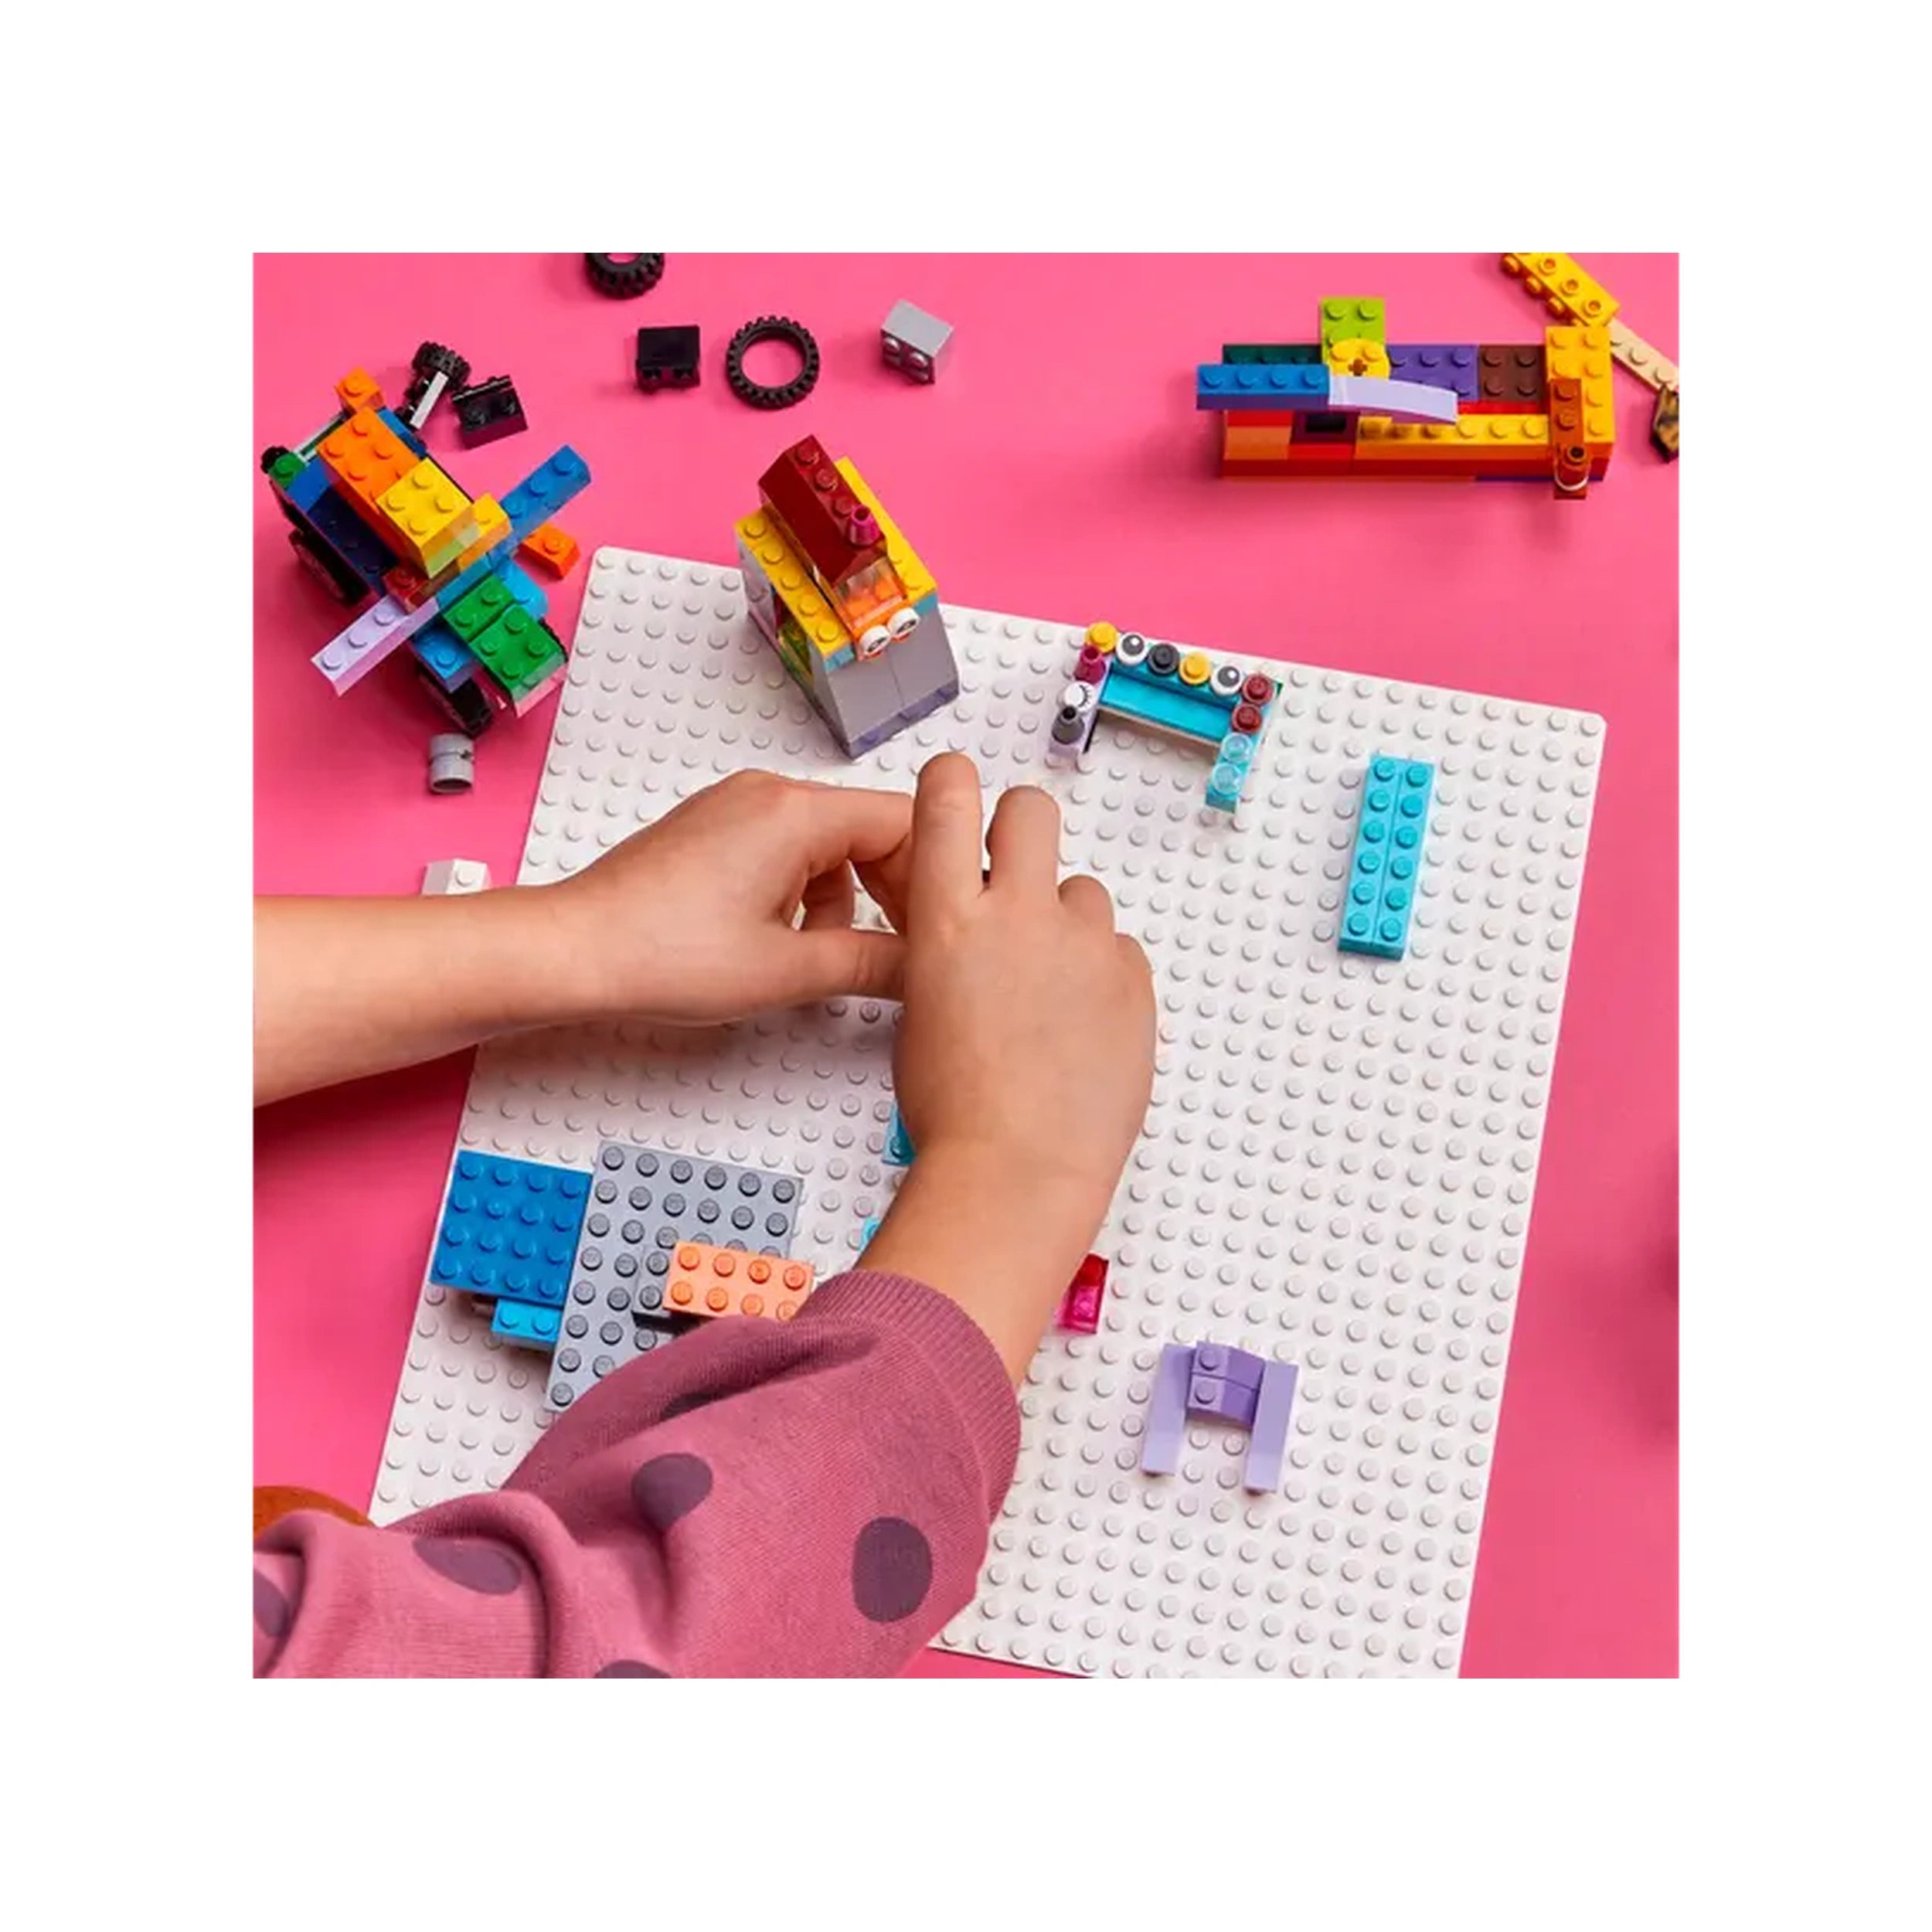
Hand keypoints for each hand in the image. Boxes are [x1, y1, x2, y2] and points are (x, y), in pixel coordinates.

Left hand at [544, 771, 914, 1023]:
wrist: (573, 951)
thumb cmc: (658, 951)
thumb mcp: (786, 972)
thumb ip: (870, 965)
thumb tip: (919, 969)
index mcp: (794, 812)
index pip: (907, 822)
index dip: (933, 879)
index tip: (935, 927)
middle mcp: (767, 794)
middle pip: (870, 828)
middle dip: (892, 889)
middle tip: (900, 946)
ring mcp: (736, 808)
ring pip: (829, 843)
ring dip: (845, 897)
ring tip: (824, 955)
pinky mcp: (713, 830)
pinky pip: (786, 848)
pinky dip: (803, 891)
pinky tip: (782, 941)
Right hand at [865, 755, 1154, 1377]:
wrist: (1017, 1171)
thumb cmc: (954, 1110)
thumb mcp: (919, 1006)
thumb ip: (944, 943)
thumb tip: (961, 920)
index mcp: (945, 918)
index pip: (947, 793)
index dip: (951, 783)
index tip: (956, 791)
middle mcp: (1017, 913)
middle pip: (1031, 809)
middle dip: (1021, 830)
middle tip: (1015, 876)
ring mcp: (1083, 943)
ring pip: (1083, 890)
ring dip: (1067, 922)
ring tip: (1050, 991)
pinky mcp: (1133, 978)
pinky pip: (1119, 949)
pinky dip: (1102, 975)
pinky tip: (1081, 1027)